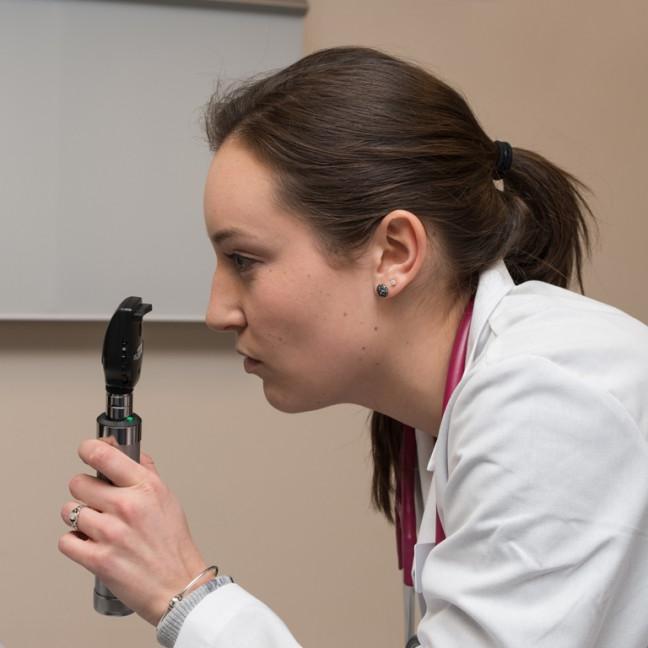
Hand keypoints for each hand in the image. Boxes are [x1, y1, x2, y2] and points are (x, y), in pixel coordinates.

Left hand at [59, 439, 207, 624]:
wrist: (177, 586)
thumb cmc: (173, 545)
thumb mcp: (167, 498)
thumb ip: (146, 472)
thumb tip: (127, 451)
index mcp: (146, 487)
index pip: (104, 455)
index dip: (89, 449)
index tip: (86, 450)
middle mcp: (127, 506)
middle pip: (78, 483)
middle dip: (84, 491)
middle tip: (96, 501)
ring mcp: (110, 533)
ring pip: (69, 511)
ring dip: (78, 518)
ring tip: (96, 525)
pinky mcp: (97, 559)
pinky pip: (66, 541)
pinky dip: (75, 542)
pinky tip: (90, 543)